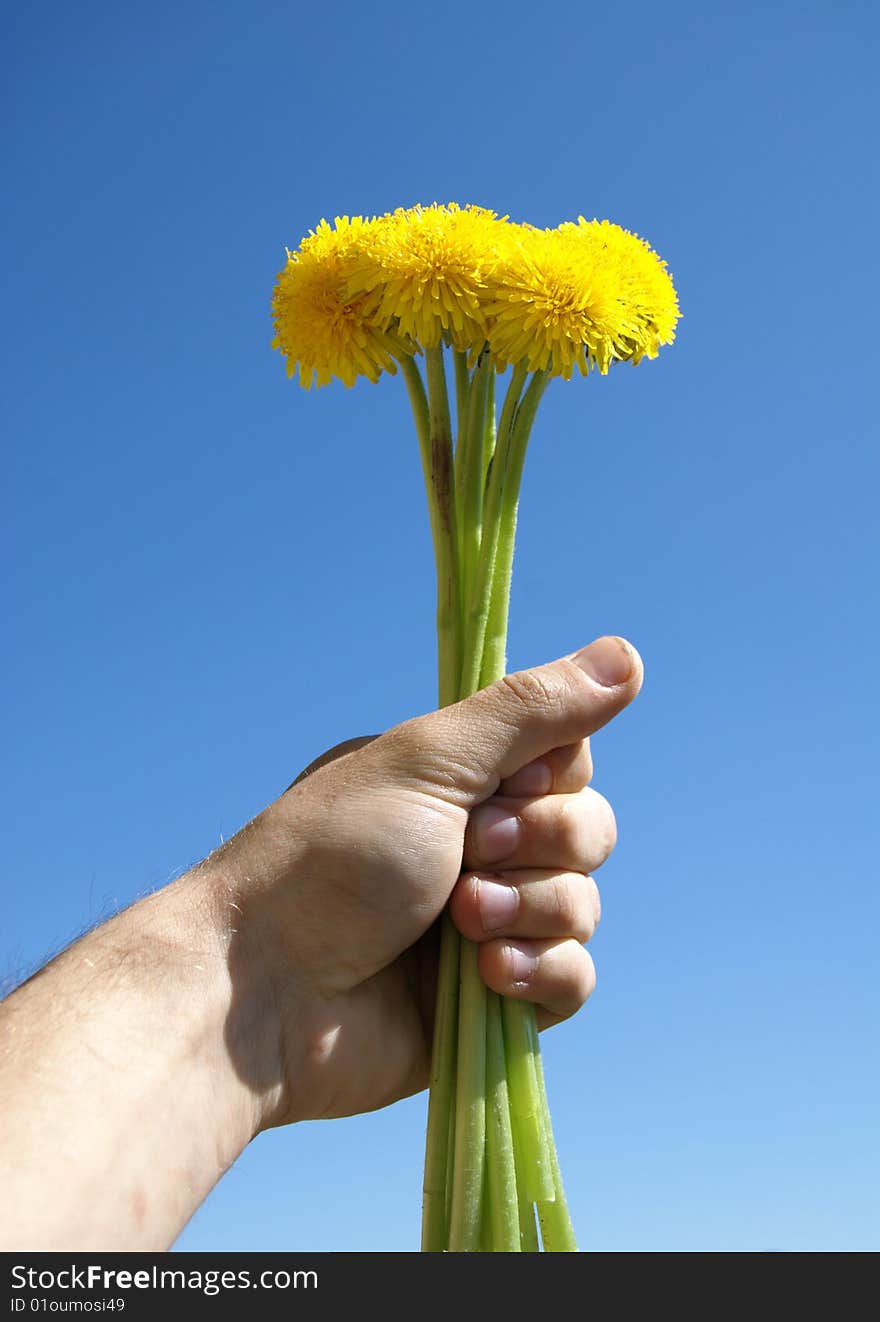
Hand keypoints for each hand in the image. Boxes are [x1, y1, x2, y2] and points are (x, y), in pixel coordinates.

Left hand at [210, 636, 642, 1128]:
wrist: (262, 990)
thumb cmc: (332, 856)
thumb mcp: (430, 761)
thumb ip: (531, 711)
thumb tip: (629, 652)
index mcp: (460, 782)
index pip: (567, 760)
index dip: (551, 777)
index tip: (499, 785)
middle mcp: (480, 848)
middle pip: (588, 831)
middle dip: (542, 844)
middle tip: (469, 853)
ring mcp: (489, 926)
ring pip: (584, 906)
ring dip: (531, 910)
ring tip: (459, 922)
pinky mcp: (494, 1001)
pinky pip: (574, 980)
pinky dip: (541, 973)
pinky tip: (485, 977)